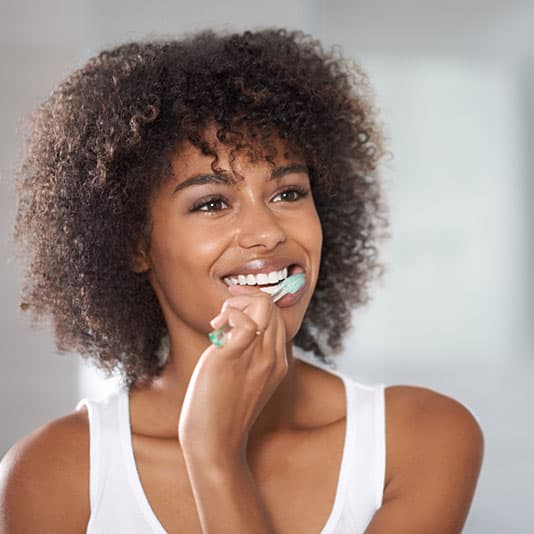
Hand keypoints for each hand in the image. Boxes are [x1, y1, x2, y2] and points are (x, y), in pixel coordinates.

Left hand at [178, 286, 288, 464]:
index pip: (277, 315)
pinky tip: (216, 328)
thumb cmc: (224, 409)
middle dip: (246, 297)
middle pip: (272, 305)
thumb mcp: (246, 379)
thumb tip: (233, 327)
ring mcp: (257, 357)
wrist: (215, 442)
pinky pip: (243, 320)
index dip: (256, 303)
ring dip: (237, 303)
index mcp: (278, 360)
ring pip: (263, 305)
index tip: (235, 306)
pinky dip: (230, 314)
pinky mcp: (234, 357)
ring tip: (220, 322)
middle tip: (224, 313)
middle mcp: (273, 356)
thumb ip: (248, 354)